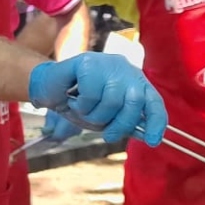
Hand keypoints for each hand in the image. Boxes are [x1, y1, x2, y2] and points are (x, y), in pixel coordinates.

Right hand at [27, 54, 168, 144]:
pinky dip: (80, 105)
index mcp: (134, 82)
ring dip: (95, 116)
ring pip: (112, 99)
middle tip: (107, 135)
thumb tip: (146, 136)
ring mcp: (107, 64)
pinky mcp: (88, 62)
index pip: (153, 101)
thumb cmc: (79, 104)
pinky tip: (72, 99)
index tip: (152, 142)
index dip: (156, 121)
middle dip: (121, 124)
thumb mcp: (105, 119)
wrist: (48, 89)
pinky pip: (91, 93)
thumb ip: (125, 124)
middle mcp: (125, 70)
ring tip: (83, 111)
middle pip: (135, 101)